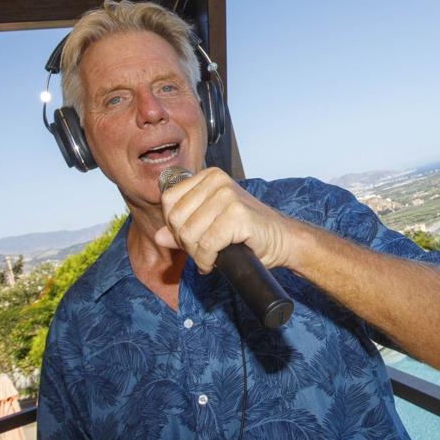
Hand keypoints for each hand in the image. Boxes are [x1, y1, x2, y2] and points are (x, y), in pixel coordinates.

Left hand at [154, 168, 294, 271]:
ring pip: (189, 233)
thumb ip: (182, 229)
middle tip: (201, 251)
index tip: (189, 238)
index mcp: (208, 176)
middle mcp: (217, 180)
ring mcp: (228, 196)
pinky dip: (206, 260)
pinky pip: (206, 245)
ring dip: (197, 254)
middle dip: (185, 242)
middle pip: (176, 218)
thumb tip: (158, 237)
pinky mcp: (237, 215)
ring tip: (209, 257)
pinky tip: (214, 262)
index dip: (173, 225)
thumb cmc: (247, 233)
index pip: (169, 200)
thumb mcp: (209, 226)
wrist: (281, 240)